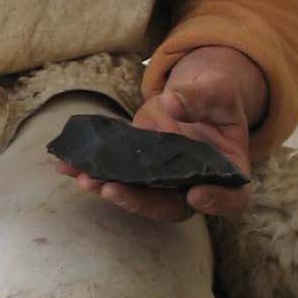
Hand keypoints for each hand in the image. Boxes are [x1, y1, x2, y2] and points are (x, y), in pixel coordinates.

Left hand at [56, 47, 262, 222]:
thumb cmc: (216, 98)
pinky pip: (117, 176)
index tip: (195, 194)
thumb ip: (200, 97)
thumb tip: (172, 103)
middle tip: (111, 189)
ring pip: (139, 195)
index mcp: (227, 172)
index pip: (231, 198)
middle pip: (171, 206)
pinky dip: (91, 172)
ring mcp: (164, 183)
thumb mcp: (217, 90)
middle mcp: (195, 186)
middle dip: (139, 200)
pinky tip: (67, 164)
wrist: (194, 98)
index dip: (216, 202)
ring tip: (84, 178)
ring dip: (110, 189)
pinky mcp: (138, 172)